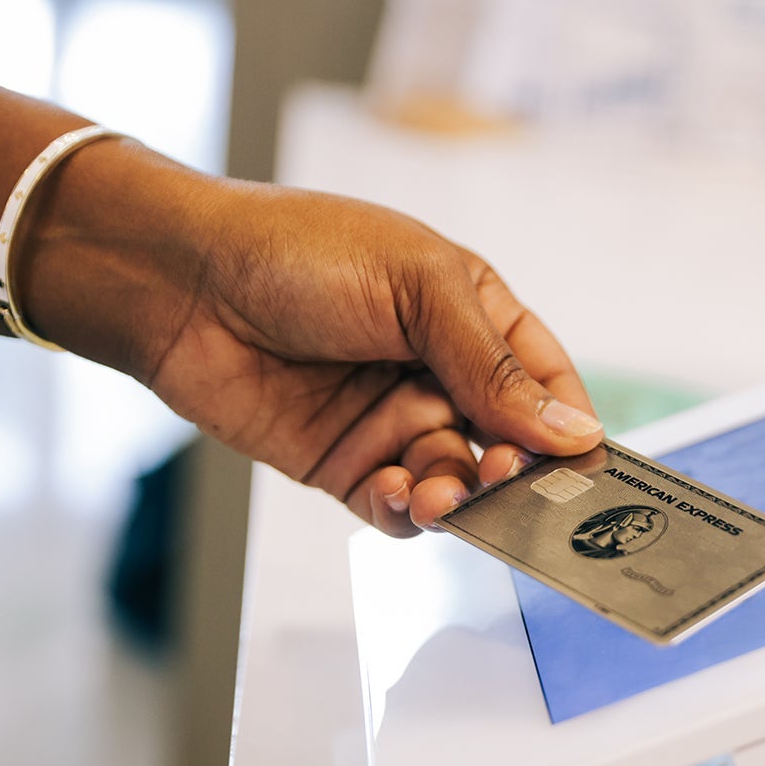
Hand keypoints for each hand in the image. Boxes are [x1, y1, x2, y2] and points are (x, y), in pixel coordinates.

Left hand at [130, 181, 603, 535]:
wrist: (182, 284)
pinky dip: (409, 513)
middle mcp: (439, 374)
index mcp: (471, 315)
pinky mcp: (346, 465)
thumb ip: (493, 365)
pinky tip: (401, 495)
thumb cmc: (298, 252)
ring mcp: (392, 421)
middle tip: (505, 477)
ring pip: (457, 482)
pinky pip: (398, 507)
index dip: (566, 422)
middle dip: (514, 469)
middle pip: (507, 444)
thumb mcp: (419, 287)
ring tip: (441, 493)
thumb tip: (570, 430)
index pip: (543, 381)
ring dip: (459, 496)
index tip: (582, 461)